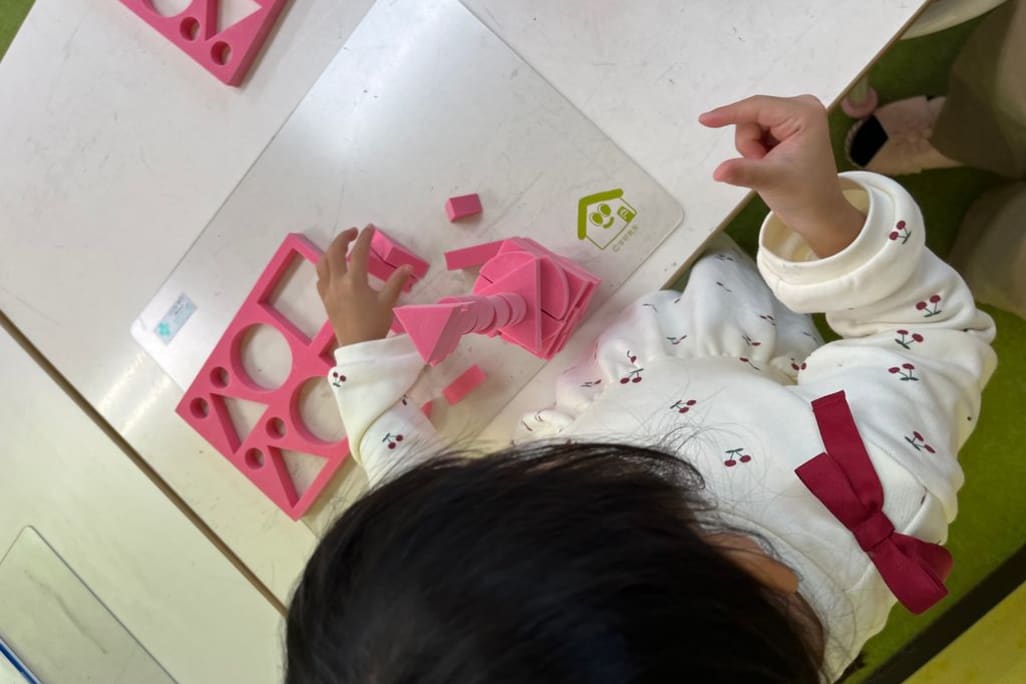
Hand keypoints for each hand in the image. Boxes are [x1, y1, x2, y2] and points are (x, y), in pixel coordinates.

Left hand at [316, 225, 411, 346]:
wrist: (359, 348)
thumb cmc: (374, 325)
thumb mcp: (388, 302)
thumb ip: (396, 282)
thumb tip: (408, 267)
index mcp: (354, 282)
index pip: (358, 252)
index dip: (365, 238)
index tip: (370, 229)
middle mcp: (337, 283)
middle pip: (334, 251)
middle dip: (343, 238)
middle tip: (354, 233)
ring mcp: (328, 291)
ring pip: (322, 263)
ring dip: (331, 251)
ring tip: (342, 248)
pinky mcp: (325, 300)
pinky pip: (320, 278)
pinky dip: (326, 267)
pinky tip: (334, 270)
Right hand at [699, 94, 864, 256]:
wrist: (819, 214)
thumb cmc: (803, 196)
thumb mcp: (770, 181)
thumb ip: (743, 172)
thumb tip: (717, 172)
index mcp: (804, 114)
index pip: (757, 107)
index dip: (729, 114)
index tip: (703, 120)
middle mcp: (801, 108)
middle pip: (751, 116)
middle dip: (749, 144)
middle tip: (764, 165)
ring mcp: (794, 117)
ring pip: (750, 125)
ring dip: (751, 149)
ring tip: (769, 166)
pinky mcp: (787, 128)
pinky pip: (755, 132)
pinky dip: (756, 150)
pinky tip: (771, 162)